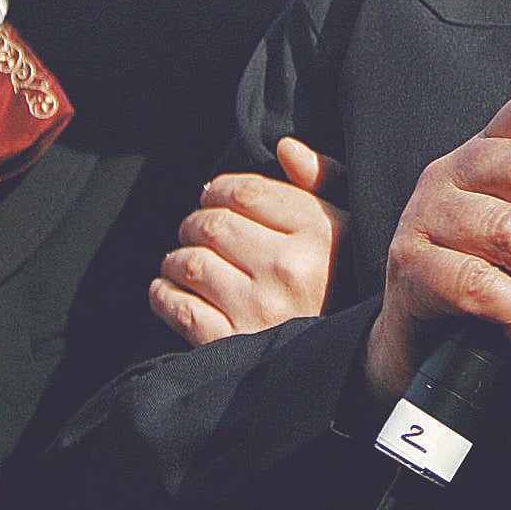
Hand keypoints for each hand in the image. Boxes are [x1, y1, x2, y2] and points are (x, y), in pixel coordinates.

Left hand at [149, 136, 349, 344]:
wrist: (346, 361)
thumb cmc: (340, 283)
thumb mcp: (346, 227)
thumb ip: (322, 181)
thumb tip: (286, 148)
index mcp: (320, 232)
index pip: (246, 191)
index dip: (218, 189)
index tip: (212, 196)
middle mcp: (289, 268)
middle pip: (212, 224)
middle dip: (193, 222)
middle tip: (193, 229)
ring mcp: (259, 308)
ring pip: (190, 264)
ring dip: (175, 258)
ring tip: (180, 261)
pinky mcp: (234, 343)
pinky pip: (181, 309)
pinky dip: (163, 296)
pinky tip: (167, 291)